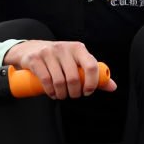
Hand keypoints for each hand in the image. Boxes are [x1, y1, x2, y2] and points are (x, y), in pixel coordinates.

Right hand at [3, 40, 117, 99]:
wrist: (30, 49)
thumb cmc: (58, 58)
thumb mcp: (76, 61)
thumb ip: (94, 73)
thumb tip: (112, 87)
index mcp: (78, 48)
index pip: (91, 66)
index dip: (92, 83)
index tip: (87, 92)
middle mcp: (64, 48)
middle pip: (74, 78)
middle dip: (74, 93)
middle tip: (73, 95)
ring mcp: (48, 53)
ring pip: (59, 81)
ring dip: (62, 94)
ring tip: (62, 96)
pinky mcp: (35, 59)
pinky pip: (46, 80)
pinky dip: (50, 92)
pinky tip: (52, 94)